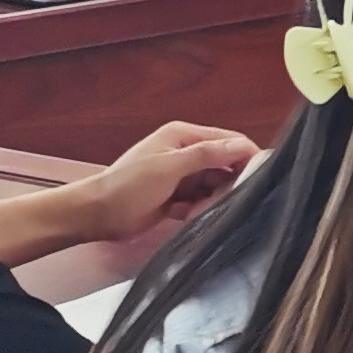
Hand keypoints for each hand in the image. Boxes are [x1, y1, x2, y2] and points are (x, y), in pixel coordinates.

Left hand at [83, 122, 257, 242]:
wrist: (96, 215)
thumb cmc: (130, 186)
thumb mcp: (170, 166)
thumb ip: (208, 155)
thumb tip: (244, 145)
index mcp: (184, 136)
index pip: (229, 141)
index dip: (246, 157)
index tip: (257, 179)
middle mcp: (186, 152)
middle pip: (225, 166)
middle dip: (226, 185)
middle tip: (216, 201)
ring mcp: (182, 175)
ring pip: (216, 186)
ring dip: (212, 200)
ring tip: (196, 211)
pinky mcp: (178, 197)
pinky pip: (202, 201)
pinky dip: (199, 210)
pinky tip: (187, 215)